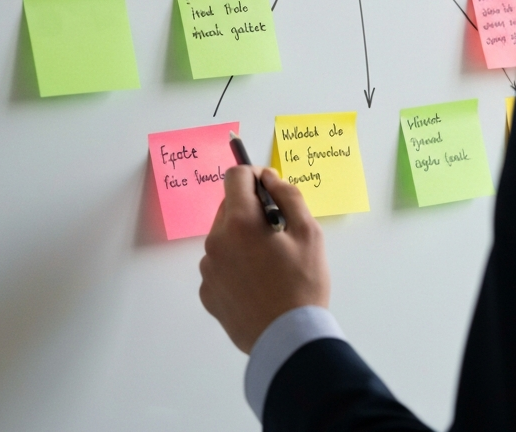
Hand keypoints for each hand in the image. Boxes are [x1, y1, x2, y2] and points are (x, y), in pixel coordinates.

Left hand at [199, 166, 329, 352]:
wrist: (287, 340)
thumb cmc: (302, 284)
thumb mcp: (309, 233)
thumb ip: (289, 196)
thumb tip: (270, 179)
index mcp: (239, 223)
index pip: (235, 177)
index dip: (254, 174)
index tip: (270, 187)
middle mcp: (216, 242)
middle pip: (229, 206)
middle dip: (251, 208)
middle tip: (278, 229)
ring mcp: (208, 270)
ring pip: (223, 236)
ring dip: (242, 236)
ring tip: (269, 260)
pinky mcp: (207, 293)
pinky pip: (220, 264)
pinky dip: (235, 263)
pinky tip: (257, 280)